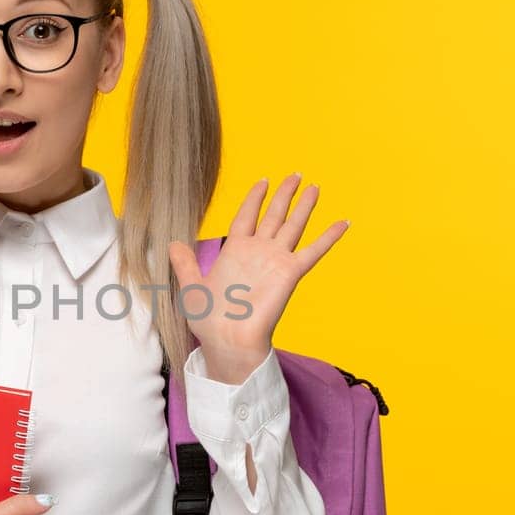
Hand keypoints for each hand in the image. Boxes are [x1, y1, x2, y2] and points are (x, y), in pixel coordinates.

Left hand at [167, 174, 349, 382]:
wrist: (227, 340)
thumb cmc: (208, 320)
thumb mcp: (190, 288)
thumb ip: (184, 264)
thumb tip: (171, 244)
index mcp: (234, 251)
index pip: (247, 216)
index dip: (254, 198)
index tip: (263, 180)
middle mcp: (257, 252)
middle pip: (274, 215)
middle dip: (284, 195)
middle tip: (296, 175)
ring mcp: (275, 260)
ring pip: (293, 226)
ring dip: (305, 207)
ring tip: (315, 187)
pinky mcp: (289, 272)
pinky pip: (312, 251)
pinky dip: (328, 237)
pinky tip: (343, 223)